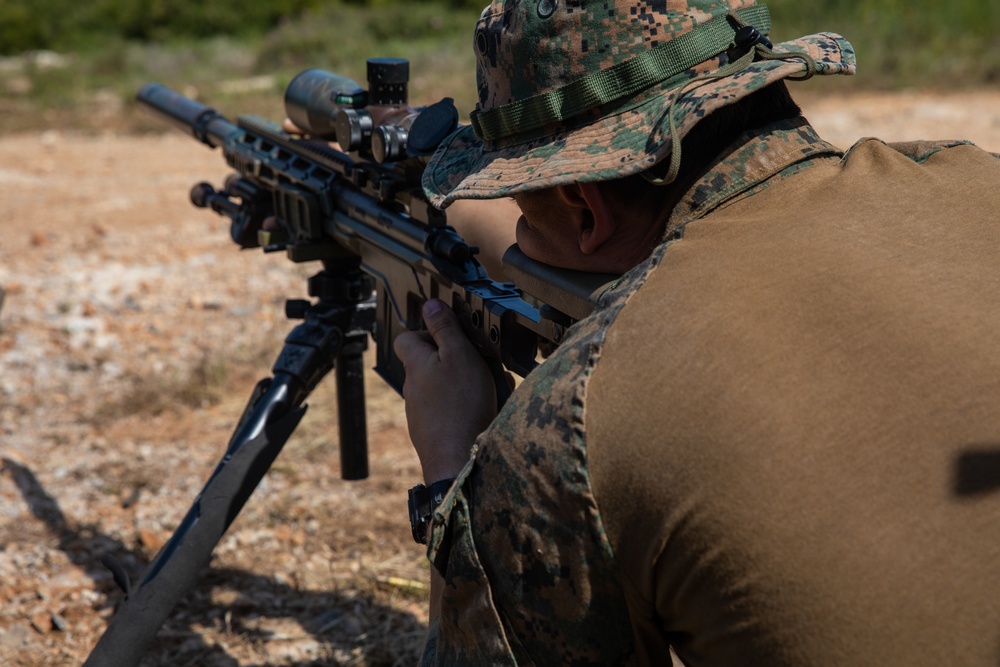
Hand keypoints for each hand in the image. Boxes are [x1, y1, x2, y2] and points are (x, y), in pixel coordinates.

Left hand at [394, 299, 496, 482]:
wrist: (459, 462)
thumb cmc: (460, 408)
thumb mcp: (459, 355)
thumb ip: (445, 329)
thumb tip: (430, 305)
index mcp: (416, 365)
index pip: (408, 337)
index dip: (429, 331)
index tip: (452, 333)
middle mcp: (414, 388)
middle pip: (432, 362)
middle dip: (459, 359)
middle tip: (482, 363)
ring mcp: (422, 413)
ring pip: (446, 387)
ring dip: (470, 383)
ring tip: (494, 389)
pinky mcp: (435, 432)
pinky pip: (453, 410)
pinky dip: (470, 406)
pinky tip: (490, 411)